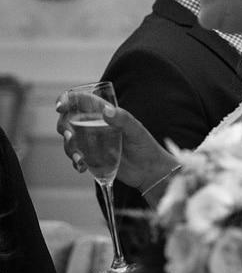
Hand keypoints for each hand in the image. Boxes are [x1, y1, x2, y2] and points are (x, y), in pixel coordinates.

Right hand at [55, 92, 174, 192]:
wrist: (150, 172)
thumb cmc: (146, 146)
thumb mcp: (136, 131)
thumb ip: (123, 119)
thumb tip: (106, 110)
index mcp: (105, 113)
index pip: (82, 101)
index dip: (67, 100)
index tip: (61, 107)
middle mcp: (95, 125)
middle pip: (68, 119)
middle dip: (64, 126)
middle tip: (71, 137)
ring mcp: (91, 141)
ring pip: (69, 139)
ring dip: (69, 147)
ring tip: (80, 158)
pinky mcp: (90, 157)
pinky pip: (75, 156)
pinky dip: (75, 161)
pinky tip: (82, 167)